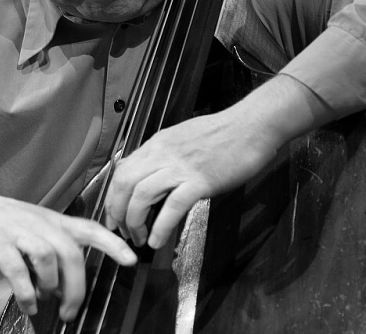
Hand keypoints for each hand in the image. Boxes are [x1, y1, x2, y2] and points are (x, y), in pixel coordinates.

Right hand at [0, 184, 136, 320]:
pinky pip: (17, 269)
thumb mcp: (34, 230)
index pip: (90, 229)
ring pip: (48, 258)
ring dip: (50, 287)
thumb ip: (51, 253)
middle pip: (71, 254)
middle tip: (70, 312)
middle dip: (76, 288)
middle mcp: (41, 223)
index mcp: (54, 221)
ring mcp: (19, 231)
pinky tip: (28, 304)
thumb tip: (63, 289)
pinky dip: (26, 291)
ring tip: (43, 301)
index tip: (131, 260)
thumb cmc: (3, 222)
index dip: (113, 243)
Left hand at [103, 105, 278, 249]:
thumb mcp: (184, 139)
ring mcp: (181, 167)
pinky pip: (172, 206)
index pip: (122, 170)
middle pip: (124, 183)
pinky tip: (158, 241)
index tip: (115, 214)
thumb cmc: (225, 133)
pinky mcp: (200, 180)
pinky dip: (161, 227)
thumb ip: (166, 156)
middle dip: (117, 212)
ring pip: (141, 195)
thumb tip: (154, 176)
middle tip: (122, 231)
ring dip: (135, 222)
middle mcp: (163, 153)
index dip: (113, 196)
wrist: (252, 125)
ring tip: (140, 239)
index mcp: (158, 144)